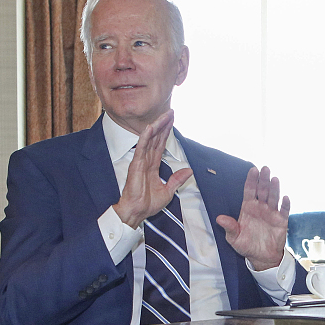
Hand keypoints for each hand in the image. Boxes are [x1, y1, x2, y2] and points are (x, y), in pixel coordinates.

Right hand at [113, 110, 192, 227]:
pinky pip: (141, 149)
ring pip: (149, 140)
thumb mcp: (168, 191)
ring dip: (157, 127)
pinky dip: (145, 137)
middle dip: (164, 125)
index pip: (161, 145)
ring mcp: (141, 162)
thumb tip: (188, 170)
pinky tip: (150, 128)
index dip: (167, 133)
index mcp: (153, 166)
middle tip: (170, 112)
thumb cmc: (147, 204)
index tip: (172, 121)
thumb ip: (177, 179)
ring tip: (164, 115)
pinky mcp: (136, 165)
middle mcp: (147, 161)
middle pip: (156, 138)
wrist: (137, 212)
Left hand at [217, 165, 289, 270]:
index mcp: (248, 208)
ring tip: (274, 179)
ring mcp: (271, 213)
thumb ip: (229, 227)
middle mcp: (261, 207)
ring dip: (274, 188)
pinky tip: (285, 198)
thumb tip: (220, 218)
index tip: (252, 170)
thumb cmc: (246, 245)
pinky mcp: (281, 221)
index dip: (251, 180)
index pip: (250, 190)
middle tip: (265, 168)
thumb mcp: (234, 238)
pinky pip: (284, 211)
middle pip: (263, 190)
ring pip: (274, 198)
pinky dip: (285, 204)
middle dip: (263, 179)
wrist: (261, 257)